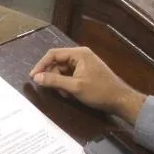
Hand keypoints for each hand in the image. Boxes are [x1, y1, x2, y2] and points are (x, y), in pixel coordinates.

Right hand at [29, 47, 146, 125]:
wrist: (121, 100)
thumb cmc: (99, 92)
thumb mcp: (75, 87)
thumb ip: (54, 81)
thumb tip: (36, 77)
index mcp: (79, 54)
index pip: (53, 54)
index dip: (41, 65)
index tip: (33, 77)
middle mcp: (81, 55)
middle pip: (57, 62)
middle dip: (53, 76)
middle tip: (53, 89)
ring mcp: (84, 63)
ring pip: (63, 70)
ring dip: (60, 82)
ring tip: (66, 94)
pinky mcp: (86, 72)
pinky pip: (70, 75)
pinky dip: (67, 84)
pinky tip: (70, 93)